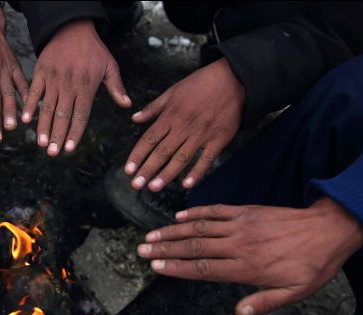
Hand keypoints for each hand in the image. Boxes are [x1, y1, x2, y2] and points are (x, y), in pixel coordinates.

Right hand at [22, 20, 130, 156]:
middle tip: (52, 153)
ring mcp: (54, 78)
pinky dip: (28, 105)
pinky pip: (34, 91)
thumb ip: (117, 87)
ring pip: (47, 107)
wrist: (72, 27)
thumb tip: (127, 106)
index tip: (68, 149)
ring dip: (43, 126)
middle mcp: (69, 84)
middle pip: (63, 115)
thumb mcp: (109, 65)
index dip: (74, 133)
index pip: (81, 115)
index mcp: (87, 86)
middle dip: (57, 136)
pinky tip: (25, 120)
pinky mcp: (40, 72)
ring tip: (41, 143)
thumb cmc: (93, 49)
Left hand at [126, 58, 244, 190]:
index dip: (137, 155)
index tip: (128, 170)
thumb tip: (134, 118)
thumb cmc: (200, 84)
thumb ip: (153, 108)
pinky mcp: (219, 139)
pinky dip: (197, 172)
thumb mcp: (173, 91)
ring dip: (167, 174)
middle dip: (147, 170)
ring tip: (154, 187)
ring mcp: (202, 134)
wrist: (233, 78)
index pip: (149, 139)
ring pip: (181, 158)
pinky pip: (206, 159)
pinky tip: (186, 185)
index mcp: (171, 116)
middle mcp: (184, 127)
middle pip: (162, 152)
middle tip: (136, 185)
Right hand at [136, 198, 362, 314]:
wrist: (330, 230)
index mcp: (247, 267)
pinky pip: (216, 211)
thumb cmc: (312, 265)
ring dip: (172, 231)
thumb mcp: (295, 293)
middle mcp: (239, 244)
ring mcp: (241, 225)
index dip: (177, 267)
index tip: (155, 267)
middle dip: (165, 249)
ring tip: (151, 235)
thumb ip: (264, 302)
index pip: (204, 268)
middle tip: (142, 250)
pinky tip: (178, 218)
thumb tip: (238, 314)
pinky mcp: (246, 212)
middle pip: (194, 246)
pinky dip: (195, 213)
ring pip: (200, 228)